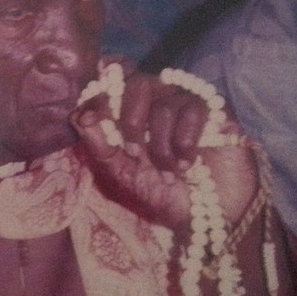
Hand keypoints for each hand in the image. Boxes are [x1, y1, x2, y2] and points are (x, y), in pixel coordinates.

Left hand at [71, 72, 257, 237]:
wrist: (210, 215)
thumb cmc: (166, 194)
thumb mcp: (124, 176)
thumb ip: (101, 147)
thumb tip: (80, 117)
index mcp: (133, 111)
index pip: (114, 80)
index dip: (100, 92)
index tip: (89, 117)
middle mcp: (159, 100)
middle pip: (138, 83)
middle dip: (131, 122)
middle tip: (136, 154)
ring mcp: (188, 103)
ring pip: (164, 104)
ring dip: (161, 146)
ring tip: (170, 172)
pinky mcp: (216, 109)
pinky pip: (193, 110)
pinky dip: (185, 142)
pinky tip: (188, 163)